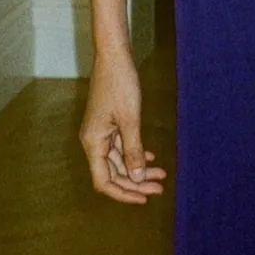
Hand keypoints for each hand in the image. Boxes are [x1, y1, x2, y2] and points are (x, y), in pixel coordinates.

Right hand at [79, 53, 166, 204]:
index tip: (144, 197)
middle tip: (160, 186)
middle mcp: (94, 142)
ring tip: (161, 174)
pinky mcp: (109, 125)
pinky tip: (151, 158)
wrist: (114, 57)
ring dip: (138, 170)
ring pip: (119, 161)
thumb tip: (136, 179)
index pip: (104, 181)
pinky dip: (135, 154)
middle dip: (136, 183)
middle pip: (113, 174)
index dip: (123, 193)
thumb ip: (133, 150)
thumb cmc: (120, 85)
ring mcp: (101, 133)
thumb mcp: (130, 120)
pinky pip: (121, 147)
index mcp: (93, 143)